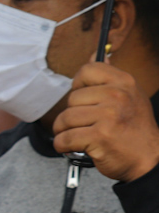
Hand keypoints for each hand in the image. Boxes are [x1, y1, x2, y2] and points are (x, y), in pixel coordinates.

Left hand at [53, 61, 158, 182]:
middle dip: (71, 115)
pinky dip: (62, 145)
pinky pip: (64, 138)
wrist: (148, 158)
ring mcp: (109, 116)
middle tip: (83, 125)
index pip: (87, 70)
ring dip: (64, 131)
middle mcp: (117, 96)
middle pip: (71, 99)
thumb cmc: (134, 129)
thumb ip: (110, 79)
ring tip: (76, 136)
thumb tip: (96, 54)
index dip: (78, 85)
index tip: (83, 99)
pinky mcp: (99, 136)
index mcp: (124, 82)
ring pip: (65, 119)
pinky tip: (72, 147)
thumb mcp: (130, 96)